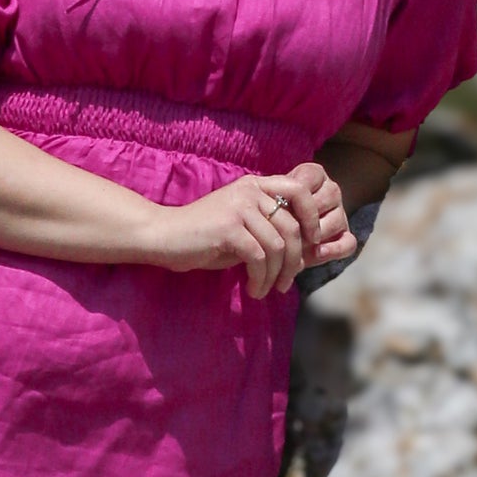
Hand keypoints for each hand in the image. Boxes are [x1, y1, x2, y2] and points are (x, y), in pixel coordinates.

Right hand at [146, 174, 309, 297]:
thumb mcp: (240, 227)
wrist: (163, 236)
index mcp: (255, 186)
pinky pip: (258, 258)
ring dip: (275, 275)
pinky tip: (253, 289)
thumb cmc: (203, 237)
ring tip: (264, 290)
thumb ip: (268, 232)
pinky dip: (260, 279)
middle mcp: (249, 191)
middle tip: (286, 283)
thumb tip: (300, 257)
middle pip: (292, 227)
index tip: (312, 243)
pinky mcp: (228, 228)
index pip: (300, 190)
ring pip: (277, 246)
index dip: (312, 216)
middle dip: (294, 261)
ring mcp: (238, 208)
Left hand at [266, 160, 355, 269]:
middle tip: (287, 230)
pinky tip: (317, 254)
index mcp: (313, 175)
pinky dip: (334, 249)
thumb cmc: (271, 212)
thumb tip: (282, 214)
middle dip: (304, 218)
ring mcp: (340, 213)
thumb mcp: (270, 201)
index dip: (294, 197)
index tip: (279, 210)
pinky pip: (348, 242)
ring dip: (317, 235)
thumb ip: (277, 199)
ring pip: (337, 220)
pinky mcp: (345, 235)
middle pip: (326, 199)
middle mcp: (331, 190)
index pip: (309, 179)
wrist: (274, 234)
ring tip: (297, 244)